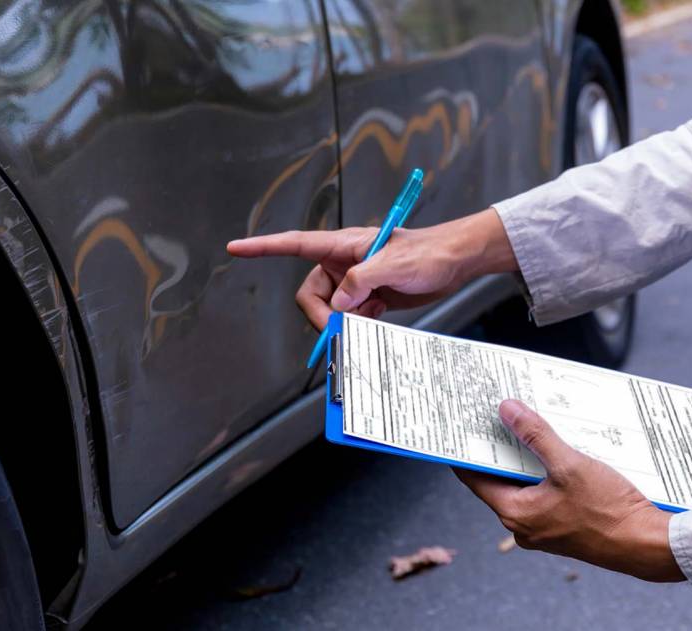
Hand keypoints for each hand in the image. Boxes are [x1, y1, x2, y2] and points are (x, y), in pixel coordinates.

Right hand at [226, 208, 516, 329]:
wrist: (456, 262)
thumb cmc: (428, 253)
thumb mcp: (394, 265)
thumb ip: (361, 282)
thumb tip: (338, 305)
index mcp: (343, 245)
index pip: (295, 244)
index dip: (263, 247)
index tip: (236, 248)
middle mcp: (344, 262)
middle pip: (311, 294)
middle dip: (323, 316)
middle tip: (343, 329)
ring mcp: (356, 280)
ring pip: (330, 310)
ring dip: (344, 322)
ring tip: (371, 320)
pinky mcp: (369, 297)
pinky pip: (349, 317)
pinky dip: (358, 324)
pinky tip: (378, 319)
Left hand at [456, 400, 683, 582]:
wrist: (645, 545)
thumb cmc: (608, 512)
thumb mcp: (569, 465)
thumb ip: (536, 435)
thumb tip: (507, 410)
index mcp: (515, 513)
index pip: (474, 477)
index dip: (469, 450)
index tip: (466, 426)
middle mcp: (524, 525)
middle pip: (500, 480)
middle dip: (502, 448)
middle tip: (500, 417)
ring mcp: (543, 528)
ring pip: (525, 486)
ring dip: (527, 459)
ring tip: (531, 427)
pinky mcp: (563, 527)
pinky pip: (544, 494)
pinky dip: (546, 473)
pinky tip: (558, 452)